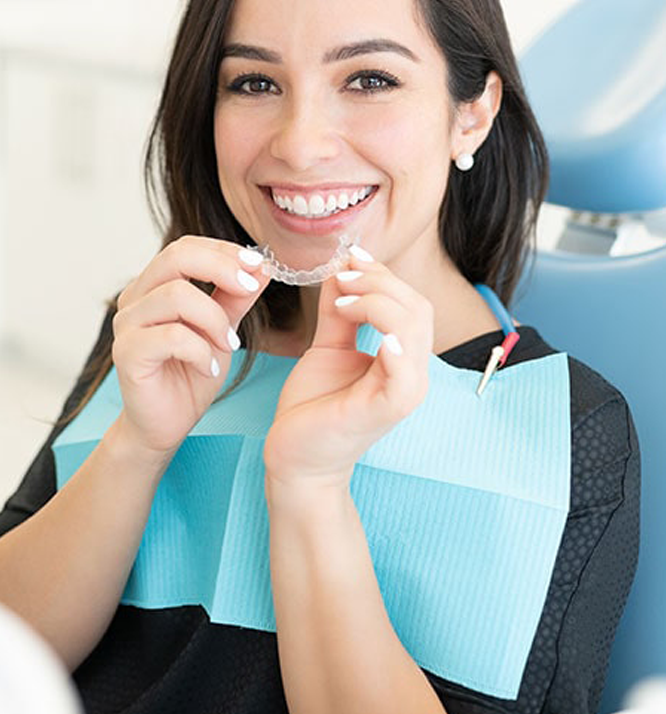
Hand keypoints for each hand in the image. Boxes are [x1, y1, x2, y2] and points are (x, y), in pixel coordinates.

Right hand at [111, 236, 269, 462]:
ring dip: (215, 319)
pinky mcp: (127, 353)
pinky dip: (200, 351)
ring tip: (229, 345)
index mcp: (154, 286)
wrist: (166, 425)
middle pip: (176, 257)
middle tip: (250, 289)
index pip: (186, 248)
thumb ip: (236, 299)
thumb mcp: (222, 330)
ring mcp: (127, 325)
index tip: (259, 265)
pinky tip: (210, 368)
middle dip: (221, 268)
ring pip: (177, 296)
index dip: (224, 251)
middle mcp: (135, 298)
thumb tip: (263, 266)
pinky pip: (171, 337)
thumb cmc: (190, 375)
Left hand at [264, 252, 432, 488]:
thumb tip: (342, 269)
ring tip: (343, 301)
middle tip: (342, 277)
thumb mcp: (327, 347)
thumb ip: (340, 312)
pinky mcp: (386, 409)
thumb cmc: (314, 406)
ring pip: (413, 328)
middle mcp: (411, 373)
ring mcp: (404, 392)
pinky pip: (405, 374)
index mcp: (402, 357)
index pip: (410, 302)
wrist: (296, 456)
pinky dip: (394, 345)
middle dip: (379, 282)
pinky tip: (370, 328)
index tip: (349, 257)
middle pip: (416, 308)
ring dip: (377, 302)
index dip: (382, 274)